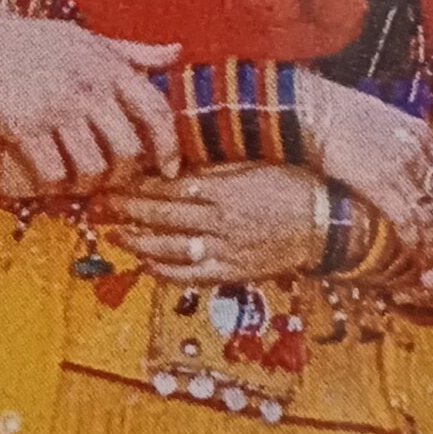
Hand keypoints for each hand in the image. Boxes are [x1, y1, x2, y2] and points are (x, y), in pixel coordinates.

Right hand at [0, 7, 180, 195]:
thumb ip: (134, 52)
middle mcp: (89, 88)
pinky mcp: (23, 127)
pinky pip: (53, 173)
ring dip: (89, 183)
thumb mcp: (89, 39)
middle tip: (112, 178)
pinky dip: (56, 184)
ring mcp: (56, 109)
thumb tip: (177, 52)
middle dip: (124, 174)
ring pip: (92, 168)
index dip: (170, 146)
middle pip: (128, 150)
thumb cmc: (35, 40)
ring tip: (80, 179)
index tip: (170, 169)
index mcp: (110, 67)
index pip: (156, 112)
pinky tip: (51, 177)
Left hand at [93, 167, 332, 283]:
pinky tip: (146, 264)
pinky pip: (191, 276)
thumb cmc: (297, 184)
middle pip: (163, 215)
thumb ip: (217, 164)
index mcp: (225, 188)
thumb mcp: (257, 162)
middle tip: (101, 204)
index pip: (170, 185)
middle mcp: (220, 220)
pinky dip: (165, 271)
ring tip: (115, 234)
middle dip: (128, 209)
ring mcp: (226, 249)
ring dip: (139, 241)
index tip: (116, 178)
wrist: (331, 223)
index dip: (139, 184)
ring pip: (170, 247)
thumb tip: (178, 158)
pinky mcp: (233, 272)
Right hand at [297, 76, 432, 250]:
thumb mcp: (377, 119)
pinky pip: (407, 219)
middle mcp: (417, 150)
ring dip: (431, 239)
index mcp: (419, 132)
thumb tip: (386, 157)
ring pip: (427, 211)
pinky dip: (413, 240)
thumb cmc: (335, 113)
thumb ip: (391, 140)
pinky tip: (414, 253)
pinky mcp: (381, 184)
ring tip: (431, 258)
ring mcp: (401, 167)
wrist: (314, 111)